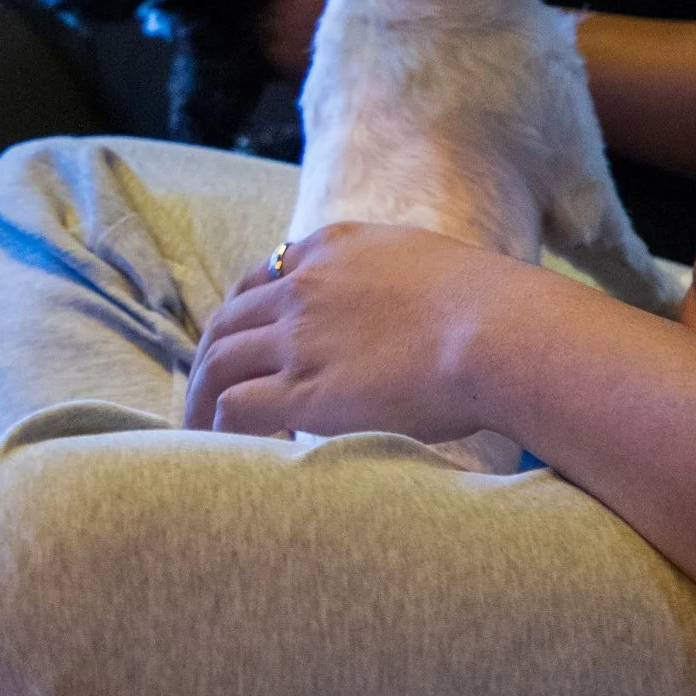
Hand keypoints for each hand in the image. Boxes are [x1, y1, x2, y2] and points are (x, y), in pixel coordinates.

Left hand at [186, 223, 516, 439]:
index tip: (243, 341)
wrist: (499, 330)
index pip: (264, 276)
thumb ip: (396, 284)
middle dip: (208, 357)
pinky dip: (218, 426)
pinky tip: (222, 448)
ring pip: (218, 362)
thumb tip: (404, 317)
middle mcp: (303, 286)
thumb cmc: (491, 307)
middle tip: (203, 392)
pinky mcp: (302, 390)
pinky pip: (236, 407)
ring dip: (200, 397)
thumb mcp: (428, 267)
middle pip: (228, 320)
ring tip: (196, 430)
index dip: (246, 313)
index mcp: (332, 247)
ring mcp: (297, 338)